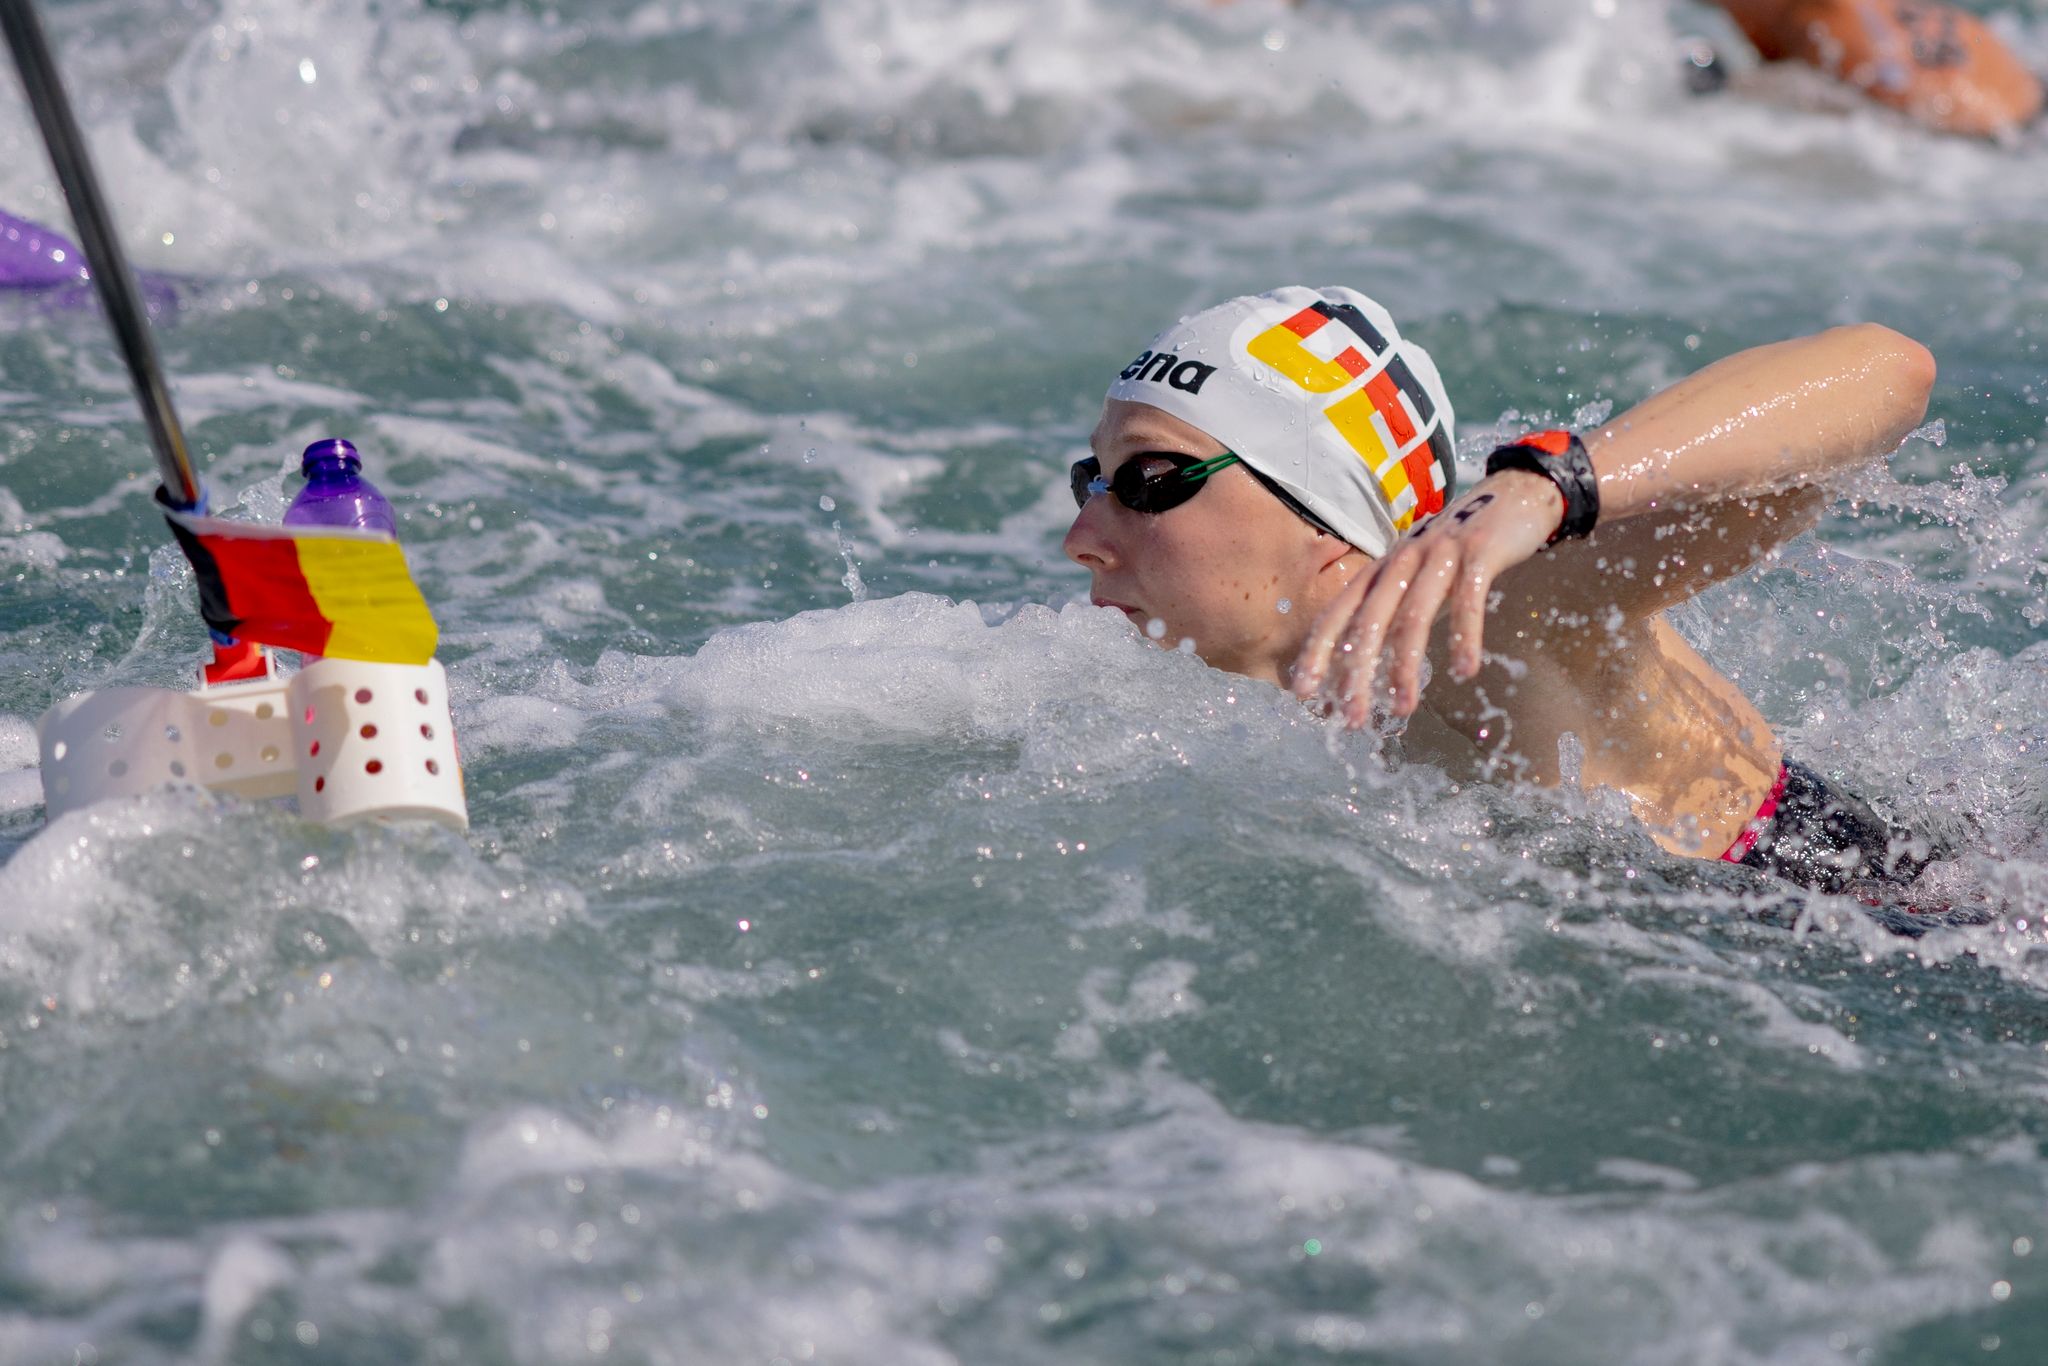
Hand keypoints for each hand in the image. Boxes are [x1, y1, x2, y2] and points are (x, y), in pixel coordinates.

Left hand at [1290, 470, 1562, 722]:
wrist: (1514, 494)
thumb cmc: (1458, 549)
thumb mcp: (1417, 576)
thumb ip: (1395, 613)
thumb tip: (1368, 665)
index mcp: (1381, 568)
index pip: (1339, 612)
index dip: (1318, 651)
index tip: (1302, 690)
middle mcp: (1402, 560)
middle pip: (1369, 621)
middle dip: (1356, 672)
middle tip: (1351, 719)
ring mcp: (1439, 554)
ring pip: (1413, 616)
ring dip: (1404, 666)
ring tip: (1402, 708)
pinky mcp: (1479, 552)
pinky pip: (1468, 600)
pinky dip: (1464, 637)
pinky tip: (1465, 671)